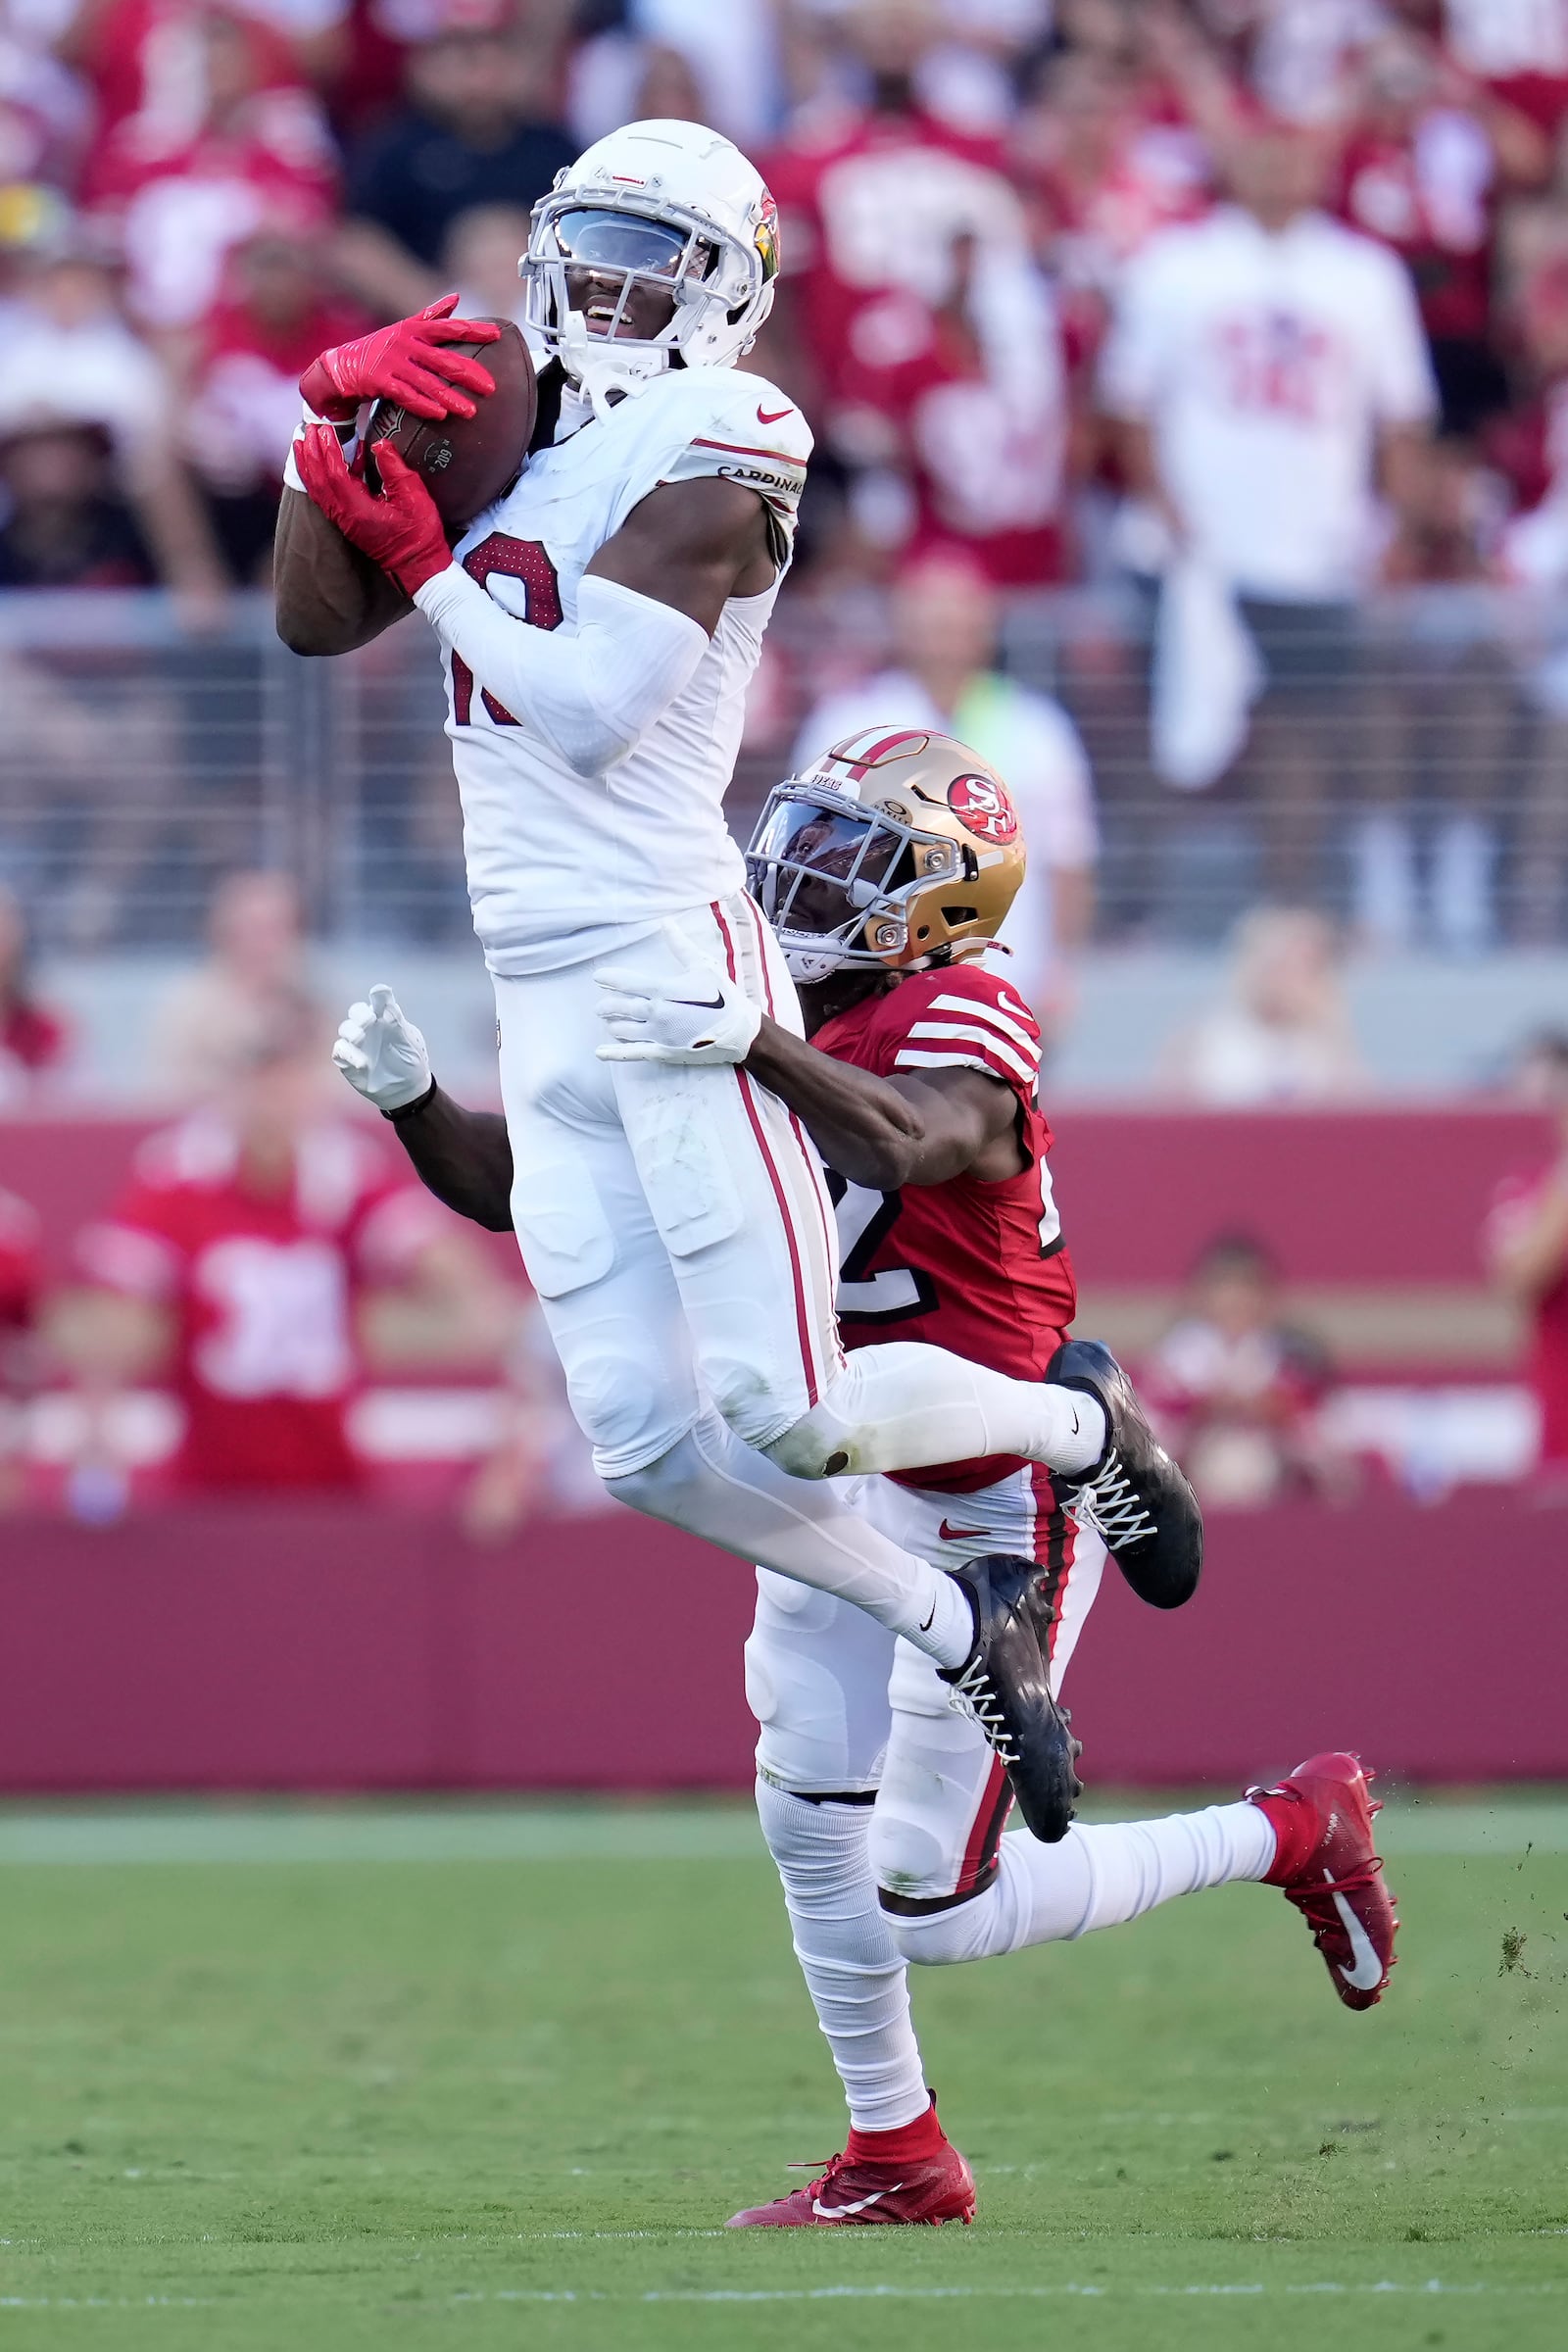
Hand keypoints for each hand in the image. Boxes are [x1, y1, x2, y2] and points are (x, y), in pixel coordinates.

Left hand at [295, 427, 450, 595]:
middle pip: (318, 480)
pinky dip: (317, 477)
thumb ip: (394, 469)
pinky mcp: (347, 523)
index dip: (329, 449)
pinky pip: (324, 497)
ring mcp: (343, 521)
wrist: (419, 568)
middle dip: (312, 452)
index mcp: (358, 509)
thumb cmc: (419, 536)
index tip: (327, 429)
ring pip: (317, 489)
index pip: (334, 474)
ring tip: (303, 442)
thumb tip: (380, 444)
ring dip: (309, 464)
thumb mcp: (414, 498)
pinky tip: (318, 465)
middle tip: (310, 428)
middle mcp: (344, 516)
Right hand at [299, 294, 500, 422]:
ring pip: (428, 382)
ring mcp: (392, 363)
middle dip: (469, 374)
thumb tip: (456, 298)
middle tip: (491, 388)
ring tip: (471, 411)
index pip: (448, 328)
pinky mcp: (380, 382)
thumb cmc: (379, 347)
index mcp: (414, 329)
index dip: (473, 330)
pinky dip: (424, 405)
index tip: (497, 334)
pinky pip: (406, 396)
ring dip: (451, 397)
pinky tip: (441, 415)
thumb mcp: (405, 328)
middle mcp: (405, 344)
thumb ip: (431, 316)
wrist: (341, 365)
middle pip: (444, 359)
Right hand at [332, 983, 433, 1110]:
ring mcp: (357, 1043)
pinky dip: (349, 1054)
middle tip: (369, 1020)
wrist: (406, 1090)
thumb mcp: (409, 1043)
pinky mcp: (348, 1059)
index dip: (379, 995)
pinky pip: (340, 1051)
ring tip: (361, 1039)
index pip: (380, 1001)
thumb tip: (388, 1006)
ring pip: (345, 1029)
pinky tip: (362, 1063)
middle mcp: (369, 1027)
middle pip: (356, 1011)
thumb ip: (398, 1024)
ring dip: (352, 1031)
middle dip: (360, 1013)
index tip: (379, 992)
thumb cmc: (410, 1062)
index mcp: (386, 1018)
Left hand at [595, 943, 761, 1064]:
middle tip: (600, 1005)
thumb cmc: (724, 997)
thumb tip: (666, 922)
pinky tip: (600, 1052)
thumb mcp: (703, 966)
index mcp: (665, 990)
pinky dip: (615, 1053)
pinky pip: (634, 1053)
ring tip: (607, 1021)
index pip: (628, 983)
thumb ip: (680, 945)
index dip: (610, 979)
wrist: (740, 1032)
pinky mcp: (665, 1053)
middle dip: (608, 1005)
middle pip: (622, 1007)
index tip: (598, 977)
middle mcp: (658, 1013)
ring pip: (624, 1029)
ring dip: (613, 1023)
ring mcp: (660, 1036)